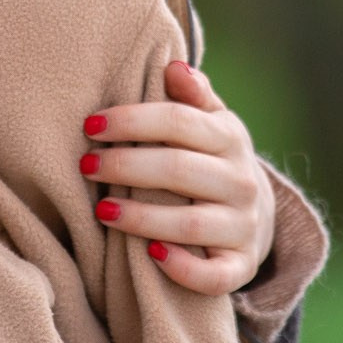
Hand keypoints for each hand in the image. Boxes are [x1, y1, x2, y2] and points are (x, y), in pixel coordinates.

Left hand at [81, 60, 275, 295]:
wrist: (255, 214)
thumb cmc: (212, 158)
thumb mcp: (210, 122)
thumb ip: (192, 96)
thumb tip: (174, 66)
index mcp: (230, 137)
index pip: (179, 121)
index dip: (132, 120)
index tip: (91, 126)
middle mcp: (242, 181)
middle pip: (179, 170)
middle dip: (127, 166)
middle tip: (86, 165)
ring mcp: (243, 226)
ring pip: (191, 224)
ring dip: (142, 218)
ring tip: (102, 210)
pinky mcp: (241, 266)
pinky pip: (216, 275)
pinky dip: (184, 269)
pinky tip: (150, 255)